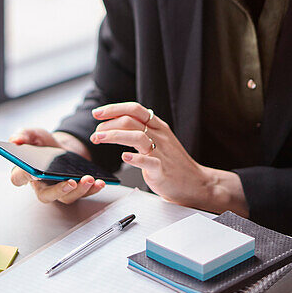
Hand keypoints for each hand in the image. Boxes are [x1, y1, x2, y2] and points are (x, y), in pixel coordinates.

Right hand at [7, 127, 106, 204]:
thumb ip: (24, 135)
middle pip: (46, 196)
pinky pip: (83, 194)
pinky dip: (92, 190)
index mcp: (27, 173)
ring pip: (67, 198)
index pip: (18, 178)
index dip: (23, 177)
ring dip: (79, 190)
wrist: (64, 147)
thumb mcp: (35, 135)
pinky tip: (99, 182)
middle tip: (70, 182)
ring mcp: (59, 190)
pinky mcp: (75, 190)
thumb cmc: (46, 144)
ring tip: (89, 179)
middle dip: (59, 190)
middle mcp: (42, 186)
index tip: (33, 172)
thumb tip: (15, 139)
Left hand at [89, 102, 248, 215]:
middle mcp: (159, 136)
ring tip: (99, 139)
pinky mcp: (161, 170)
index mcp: (158, 127)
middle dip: (108, 124)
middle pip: (131, 120)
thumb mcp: (160, 140)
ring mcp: (161, 152)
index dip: (114, 108)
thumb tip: (119, 122)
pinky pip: (148, 161)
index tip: (98, 113)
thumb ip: (143, 130)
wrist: (195, 183)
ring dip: (114, 135)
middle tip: (96, 133)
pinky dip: (134, 158)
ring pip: (137, 136)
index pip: (134, 109)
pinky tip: (124, 157)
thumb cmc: (174, 164)